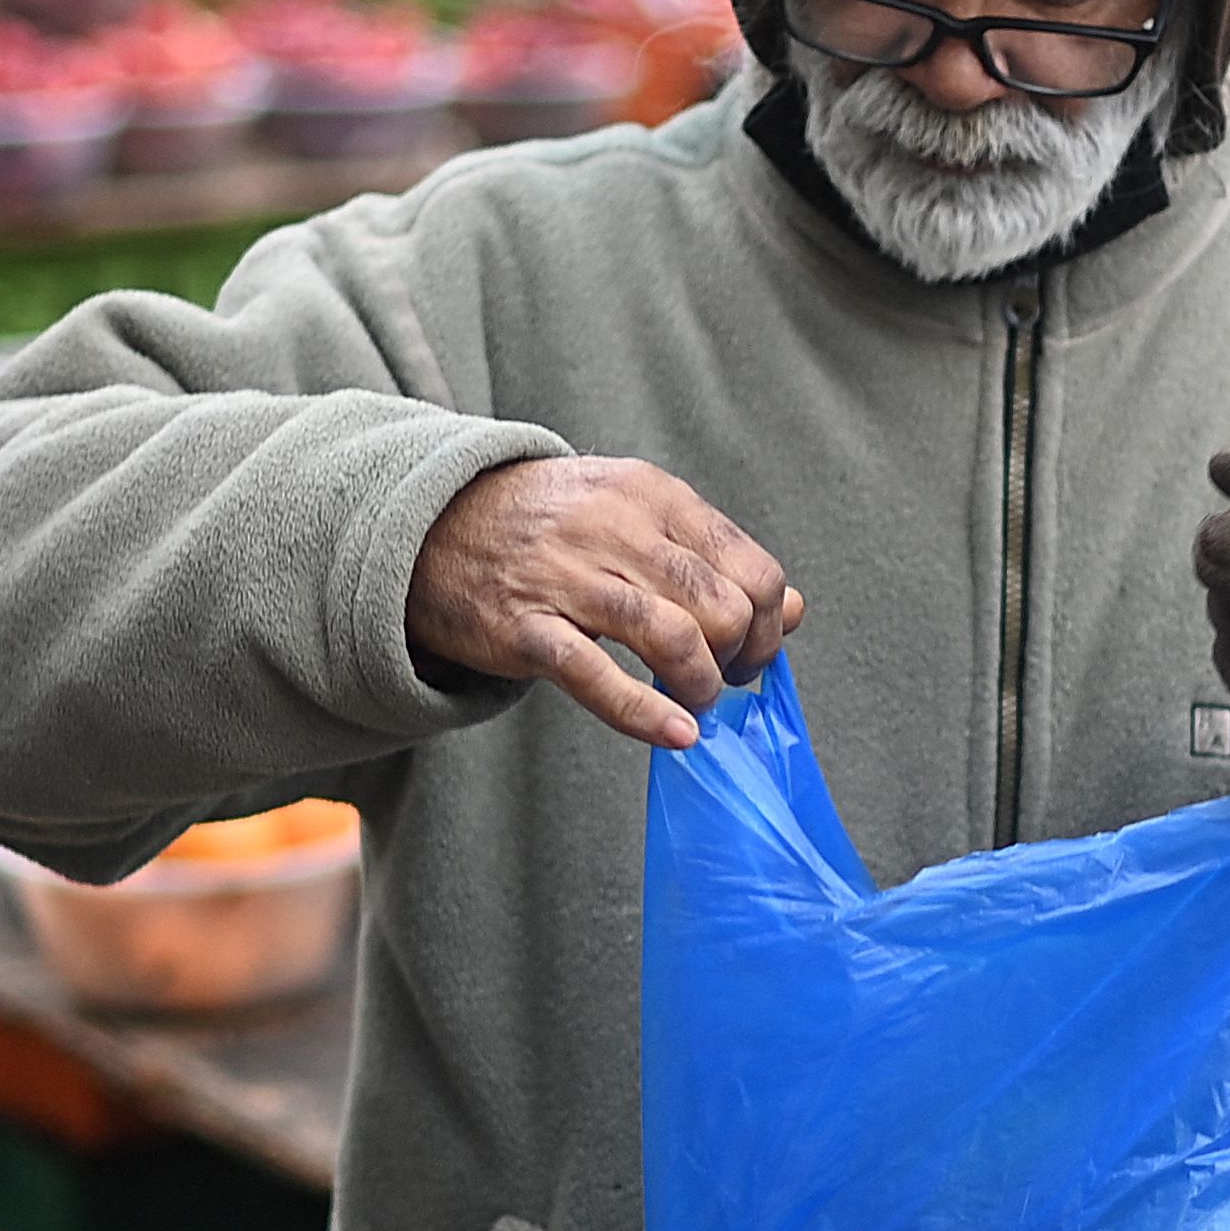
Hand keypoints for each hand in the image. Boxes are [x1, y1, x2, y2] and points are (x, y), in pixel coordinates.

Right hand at [407, 456, 801, 748]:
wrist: (435, 520)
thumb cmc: (555, 528)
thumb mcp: (638, 518)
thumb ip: (714, 559)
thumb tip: (794, 609)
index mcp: (654, 496)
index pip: (752, 567)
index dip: (769, 623)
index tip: (751, 650)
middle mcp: (615, 529)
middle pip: (722, 606)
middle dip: (738, 658)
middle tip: (720, 678)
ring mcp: (567, 577)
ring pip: (673, 637)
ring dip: (700, 685)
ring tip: (695, 701)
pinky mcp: (526, 628)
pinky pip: (597, 676)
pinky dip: (647, 714)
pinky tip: (678, 735)